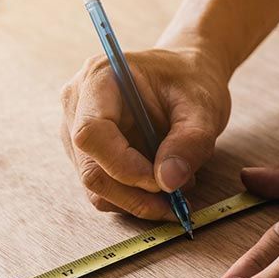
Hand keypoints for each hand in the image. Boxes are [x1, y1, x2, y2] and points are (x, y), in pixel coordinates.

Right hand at [60, 46, 230, 218]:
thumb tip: (168, 182)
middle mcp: (78, 104)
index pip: (92, 133)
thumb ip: (191, 141)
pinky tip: (163, 183)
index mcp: (99, 78)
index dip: (124, 166)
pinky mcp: (87, 154)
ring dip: (137, 199)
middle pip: (90, 169)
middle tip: (176, 202)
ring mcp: (75, 131)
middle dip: (134, 194)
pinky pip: (104, 189)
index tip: (163, 181)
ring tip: (177, 185)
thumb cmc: (191, 81)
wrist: (186, 74)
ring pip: (96, 186)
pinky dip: (134, 197)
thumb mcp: (203, 107)